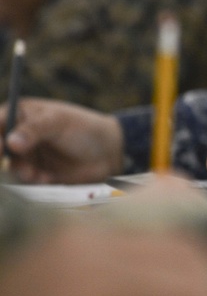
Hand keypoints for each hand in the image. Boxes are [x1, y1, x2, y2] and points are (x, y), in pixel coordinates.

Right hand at [2, 97, 122, 182]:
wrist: (107, 153)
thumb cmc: (84, 128)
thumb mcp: (60, 122)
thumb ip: (35, 129)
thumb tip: (10, 142)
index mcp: (20, 114)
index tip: (1, 147)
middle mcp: (18, 135)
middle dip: (2, 157)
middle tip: (9, 163)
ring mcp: (25, 155)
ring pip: (9, 166)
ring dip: (21, 171)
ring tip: (37, 173)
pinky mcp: (33, 173)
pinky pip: (23, 181)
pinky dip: (33, 181)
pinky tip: (49, 178)